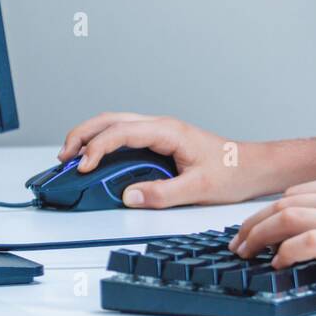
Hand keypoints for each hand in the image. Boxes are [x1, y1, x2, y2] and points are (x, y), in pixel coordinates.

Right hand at [57, 112, 265, 207]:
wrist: (252, 166)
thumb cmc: (232, 173)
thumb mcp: (197, 189)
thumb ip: (162, 194)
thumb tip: (128, 196)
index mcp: (169, 131)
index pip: (122, 132)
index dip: (98, 148)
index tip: (84, 168)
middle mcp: (162, 126)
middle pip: (111, 120)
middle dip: (83, 135)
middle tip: (63, 159)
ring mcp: (160, 132)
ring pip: (116, 124)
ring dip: (90, 137)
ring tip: (71, 159)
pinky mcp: (160, 141)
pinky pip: (125, 135)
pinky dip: (104, 143)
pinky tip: (96, 160)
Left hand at [228, 174, 315, 304]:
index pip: (298, 192)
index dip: (269, 210)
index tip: (257, 226)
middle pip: (284, 202)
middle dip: (254, 223)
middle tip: (239, 242)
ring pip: (287, 217)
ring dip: (258, 236)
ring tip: (247, 253)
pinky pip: (305, 242)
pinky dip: (284, 252)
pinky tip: (278, 264)